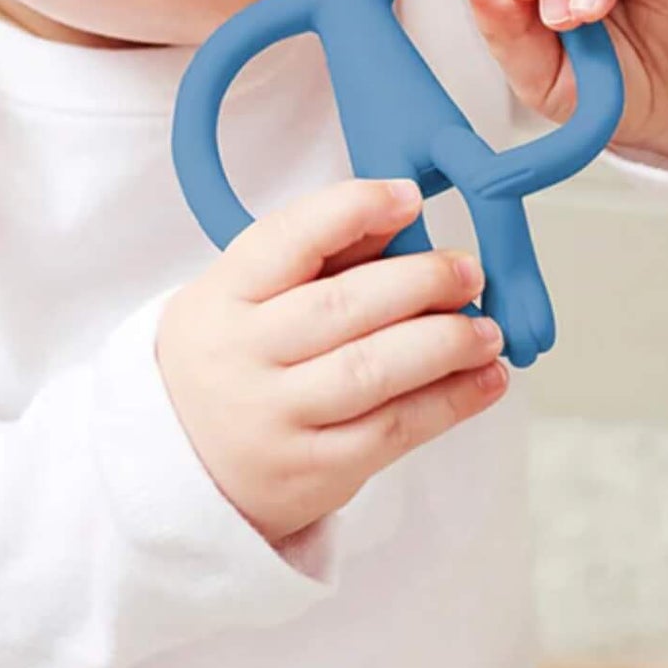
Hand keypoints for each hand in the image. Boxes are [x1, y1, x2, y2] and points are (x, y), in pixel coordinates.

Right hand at [156, 177, 508, 546]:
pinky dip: (450, 402)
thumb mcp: (244, 297)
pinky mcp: (314, 471)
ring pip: (373, 371)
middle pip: (342, 307)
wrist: (181, 468)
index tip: (409, 196)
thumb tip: (399, 217)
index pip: (286, 240)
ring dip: (446, 343)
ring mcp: (277, 418)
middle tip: (468, 271)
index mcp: (222, 297)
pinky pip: (392, 431)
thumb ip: (317, 257)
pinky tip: (484, 378)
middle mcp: (243, 356)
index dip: (352, 210)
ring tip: (486, 328)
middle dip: (420, 281)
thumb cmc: (232, 361)